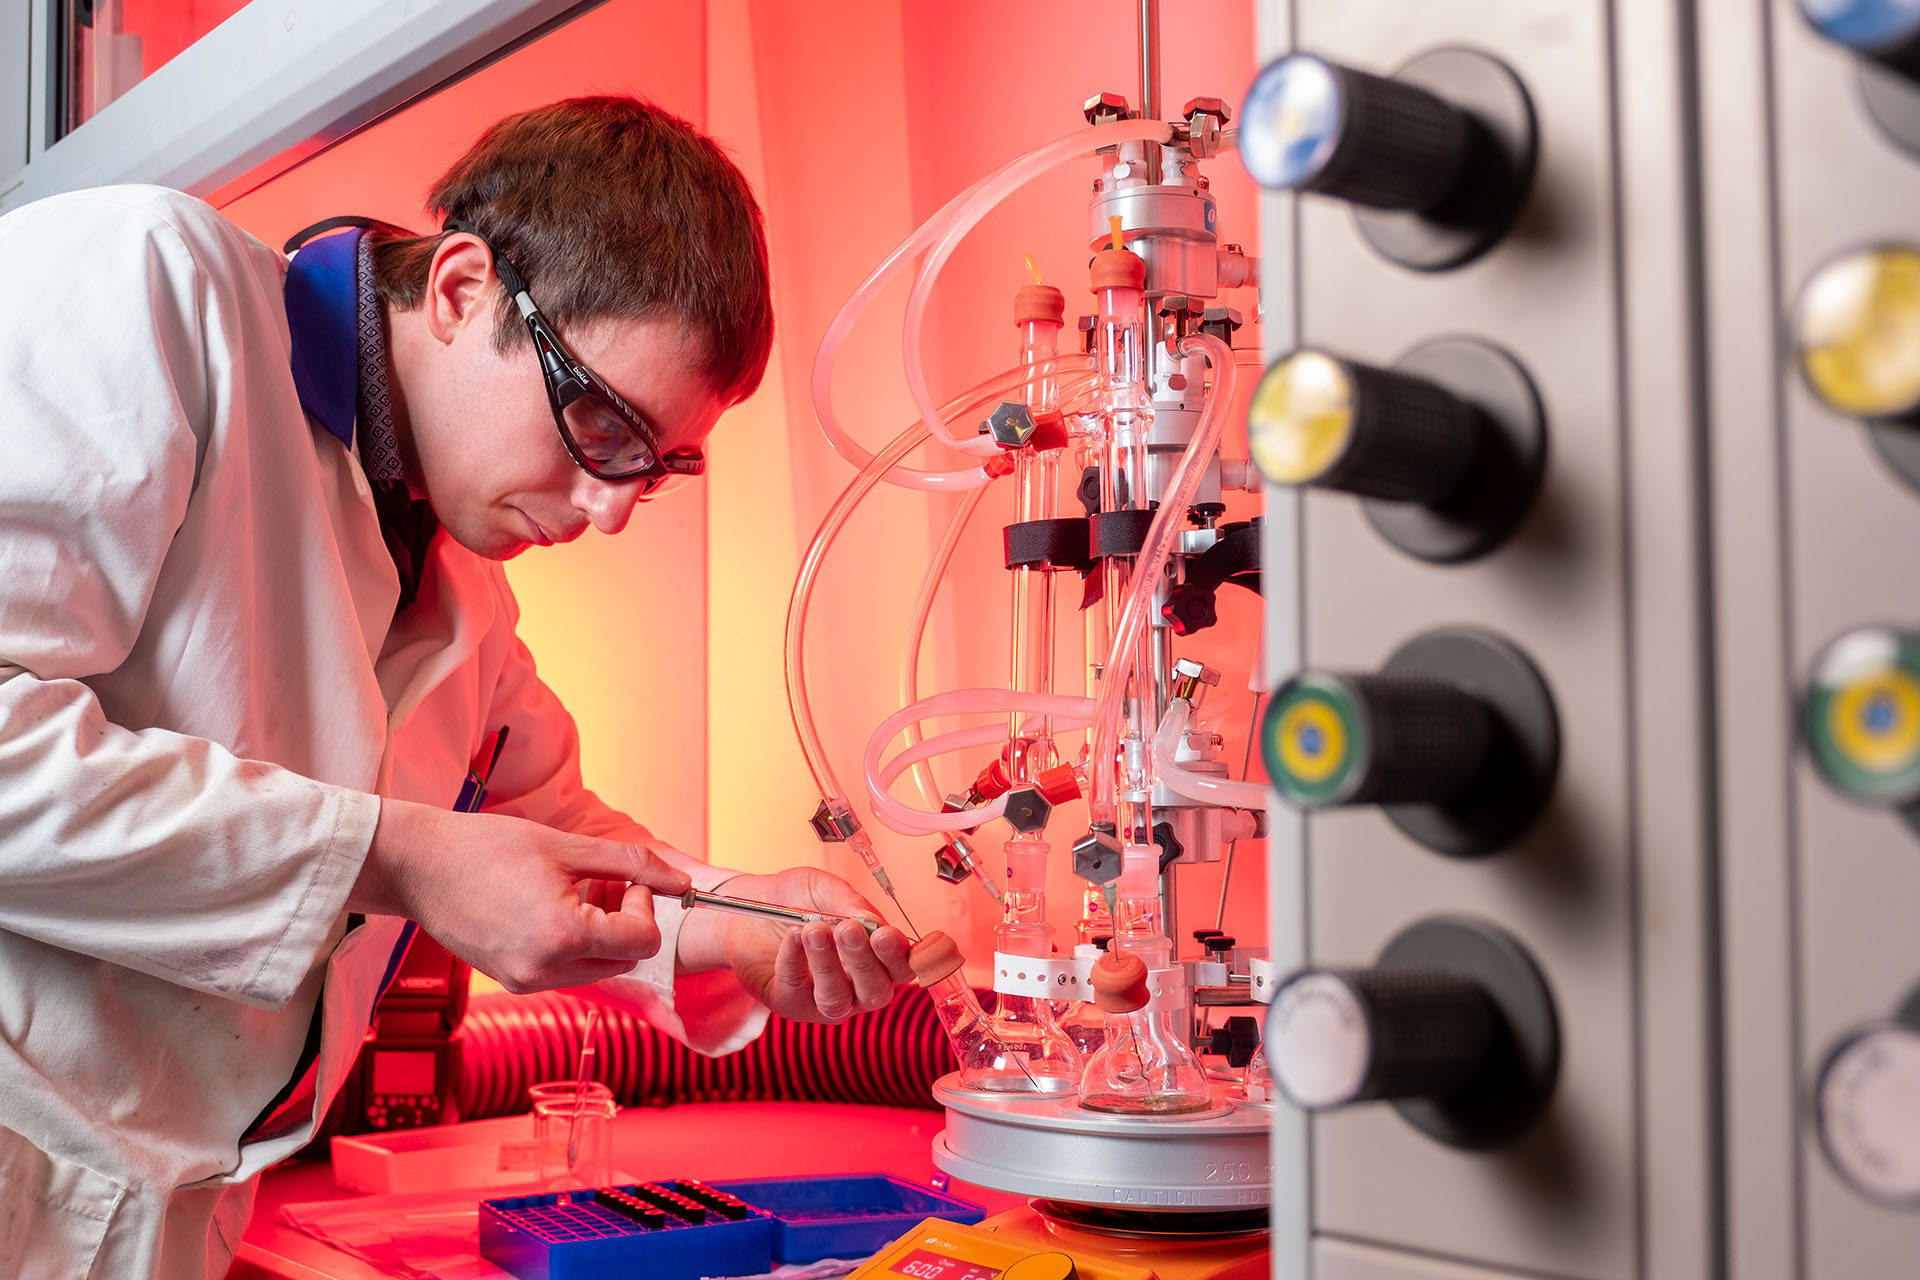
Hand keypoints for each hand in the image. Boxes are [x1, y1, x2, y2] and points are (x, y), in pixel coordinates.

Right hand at [350, 798, 691, 992]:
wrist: (417, 866)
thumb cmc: (487, 847)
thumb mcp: (568, 846)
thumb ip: (631, 864)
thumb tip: (680, 881)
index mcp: (563, 936)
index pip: (644, 940)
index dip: (643, 906)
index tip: (622, 880)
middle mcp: (545, 970)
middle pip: (626, 959)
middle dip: (626, 922)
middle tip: (603, 884)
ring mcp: (526, 981)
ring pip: (599, 969)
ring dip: (601, 936)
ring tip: (574, 895)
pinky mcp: (512, 981)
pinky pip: (567, 972)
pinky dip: (574, 946)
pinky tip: (550, 911)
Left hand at [683, 867, 913, 1022]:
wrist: (749, 909)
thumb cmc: (795, 899)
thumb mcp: (823, 888)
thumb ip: (849, 902)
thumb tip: (869, 921)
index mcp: (876, 959)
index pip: (901, 968)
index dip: (899, 956)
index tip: (885, 934)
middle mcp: (857, 987)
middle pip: (876, 992)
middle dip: (864, 961)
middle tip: (847, 929)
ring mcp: (825, 1001)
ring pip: (838, 1000)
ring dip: (828, 965)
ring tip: (813, 929)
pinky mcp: (791, 1005)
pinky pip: (797, 993)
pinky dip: (795, 962)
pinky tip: (791, 936)